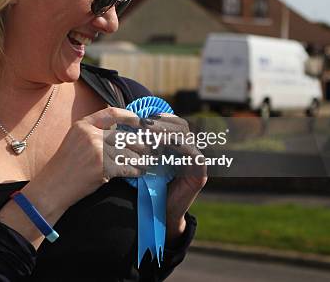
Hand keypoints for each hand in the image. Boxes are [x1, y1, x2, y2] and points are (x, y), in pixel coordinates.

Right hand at [36, 106, 146, 209]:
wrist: (53, 185)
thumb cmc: (66, 165)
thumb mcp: (76, 140)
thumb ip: (95, 132)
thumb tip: (123, 133)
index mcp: (83, 125)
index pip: (112, 113)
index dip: (130, 116)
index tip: (142, 122)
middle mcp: (90, 134)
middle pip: (124, 136)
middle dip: (140, 144)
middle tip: (149, 150)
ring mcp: (97, 150)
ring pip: (129, 153)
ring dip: (140, 159)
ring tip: (146, 163)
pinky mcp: (103, 167)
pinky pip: (127, 167)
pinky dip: (136, 171)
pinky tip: (139, 172)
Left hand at [138, 114, 207, 242]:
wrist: (159, 211)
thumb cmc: (149, 184)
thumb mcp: (146, 159)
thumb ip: (144, 143)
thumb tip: (130, 123)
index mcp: (179, 144)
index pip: (174, 122)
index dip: (160, 117)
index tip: (142, 117)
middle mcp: (190, 149)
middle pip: (181, 126)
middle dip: (161, 122)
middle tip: (144, 123)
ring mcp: (197, 161)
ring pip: (185, 137)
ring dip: (165, 132)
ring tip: (147, 132)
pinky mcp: (200, 173)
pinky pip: (192, 154)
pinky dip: (177, 146)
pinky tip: (160, 145)